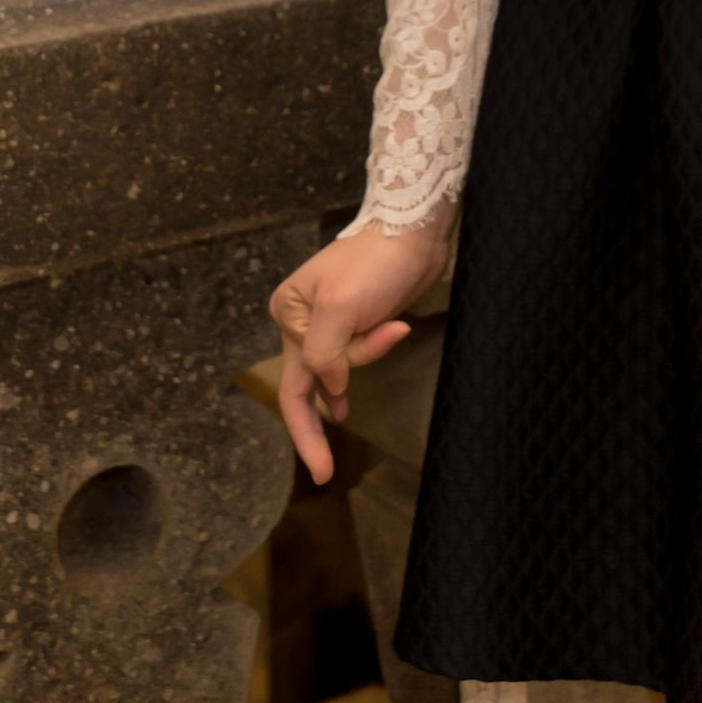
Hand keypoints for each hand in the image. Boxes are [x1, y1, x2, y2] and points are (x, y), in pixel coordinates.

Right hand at [269, 223, 449, 483]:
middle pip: (305, 383)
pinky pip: (356, 356)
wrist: (413, 229)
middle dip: (314, 429)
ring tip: (390, 325)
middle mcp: (300, 320)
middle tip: (322, 473)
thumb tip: (330, 390)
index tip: (323, 467)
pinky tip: (376, 354)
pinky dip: (370, 354)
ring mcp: (327, 322)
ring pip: (337, 370)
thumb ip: (326, 355)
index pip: (299, 376)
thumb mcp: (341, 308)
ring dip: (364, 361)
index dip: (311, 420)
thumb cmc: (374, 264)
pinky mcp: (354, 321)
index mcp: (288, 313)